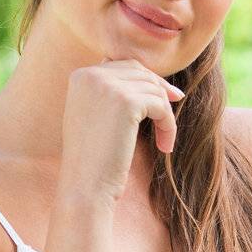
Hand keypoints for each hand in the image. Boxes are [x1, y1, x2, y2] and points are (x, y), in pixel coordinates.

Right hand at [60, 58, 184, 201]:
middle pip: (141, 72)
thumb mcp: (96, 116)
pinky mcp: (126, 102)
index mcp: (81, 75)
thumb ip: (112, 92)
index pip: (124, 66)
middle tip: (170, 117)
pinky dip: (168, 126)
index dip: (147, 82)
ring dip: (164, 116)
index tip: (168, 99)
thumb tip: (150, 76)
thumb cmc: (93, 159)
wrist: (85, 186)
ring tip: (164, 142)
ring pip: (154, 90)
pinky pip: (161, 106)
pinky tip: (164, 147)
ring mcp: (108, 86)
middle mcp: (91, 75)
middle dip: (160, 93)